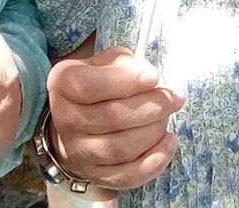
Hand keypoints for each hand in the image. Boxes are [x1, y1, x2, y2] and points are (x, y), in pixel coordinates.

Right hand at [48, 45, 183, 189]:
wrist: (77, 123)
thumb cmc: (97, 86)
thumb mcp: (104, 63)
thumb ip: (123, 62)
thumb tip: (147, 76)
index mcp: (64, 85)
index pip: (90, 86)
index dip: (126, 81)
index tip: (154, 76)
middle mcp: (67, 120)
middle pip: (113, 117)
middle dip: (153, 106)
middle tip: (174, 98)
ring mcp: (79, 152)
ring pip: (122, 148)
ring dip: (155, 131)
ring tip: (167, 117)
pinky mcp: (96, 176)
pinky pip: (128, 176)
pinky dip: (155, 161)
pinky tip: (168, 142)